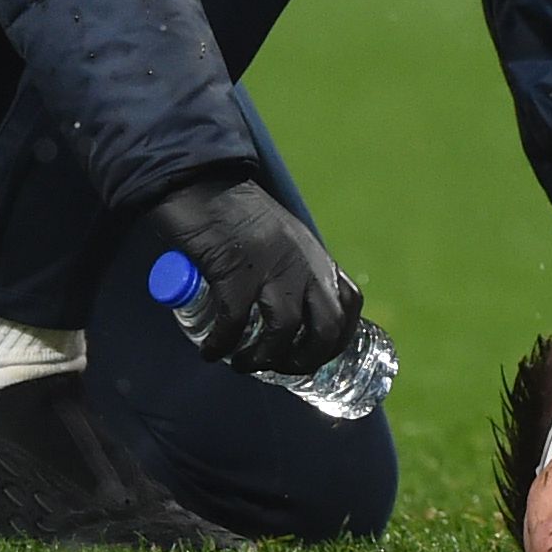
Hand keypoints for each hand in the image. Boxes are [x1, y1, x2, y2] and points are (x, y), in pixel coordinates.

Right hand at [145, 174, 361, 374]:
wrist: (202, 182)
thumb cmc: (236, 215)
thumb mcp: (281, 240)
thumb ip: (291, 268)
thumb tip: (288, 317)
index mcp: (315, 255)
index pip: (349, 303)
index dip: (338, 339)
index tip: (314, 358)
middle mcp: (303, 262)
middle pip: (326, 326)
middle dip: (305, 359)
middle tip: (277, 369)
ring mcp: (272, 265)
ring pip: (284, 330)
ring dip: (261, 358)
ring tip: (241, 364)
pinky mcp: (235, 269)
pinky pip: (234, 321)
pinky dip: (221, 344)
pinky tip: (210, 351)